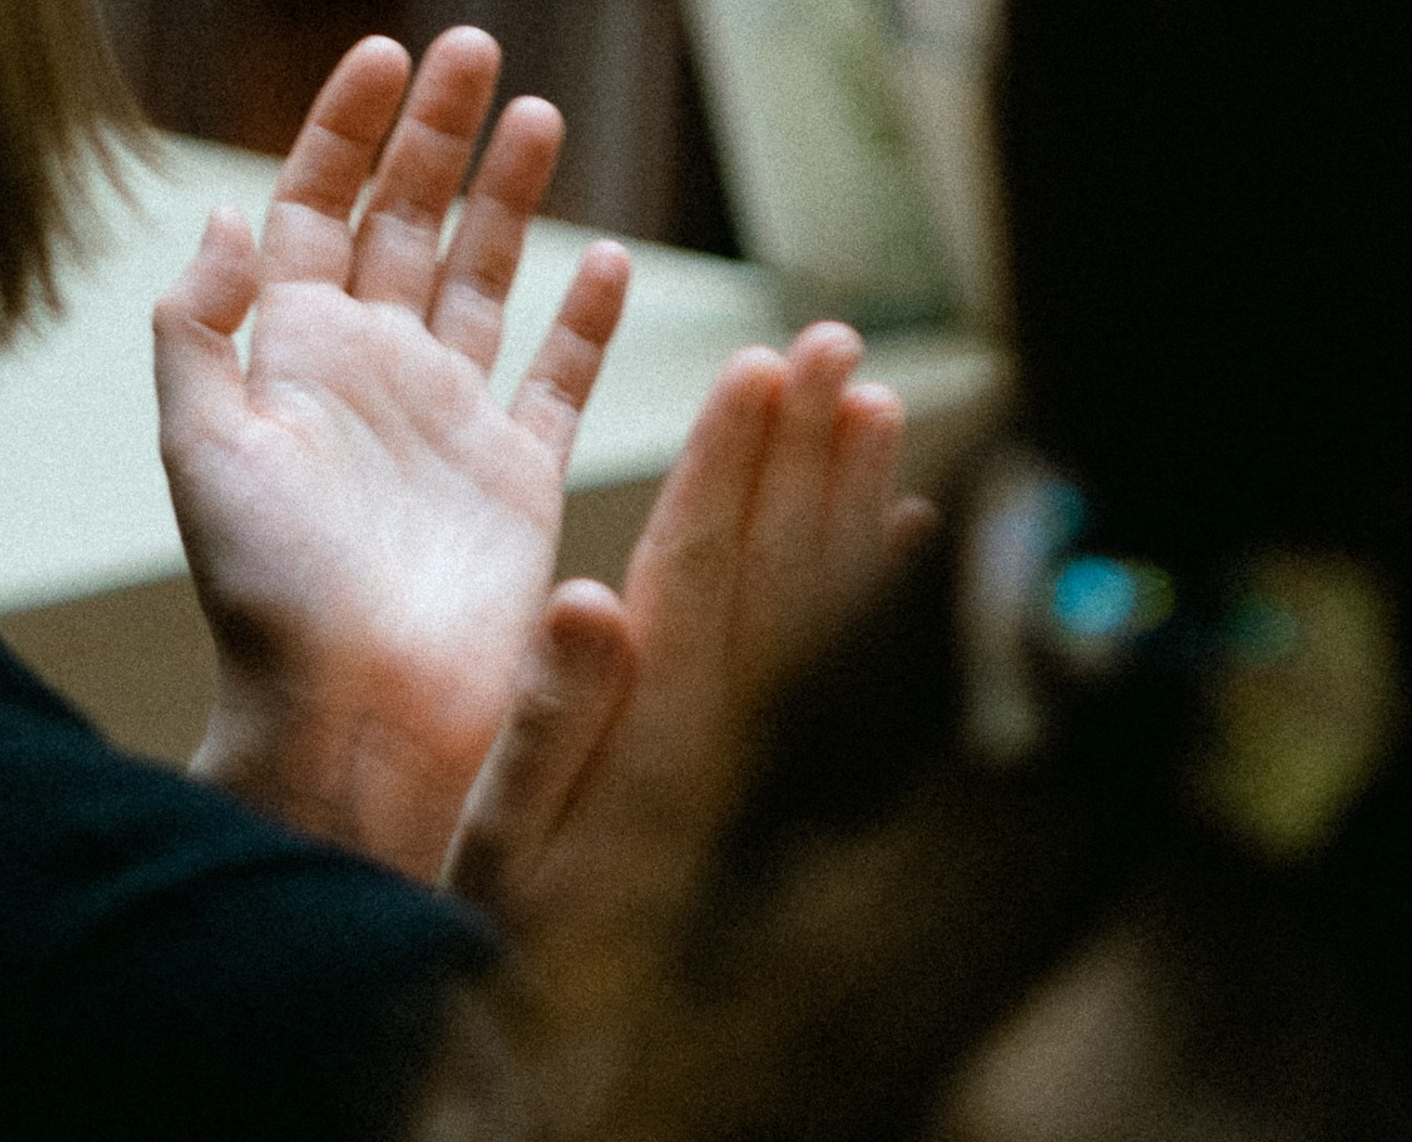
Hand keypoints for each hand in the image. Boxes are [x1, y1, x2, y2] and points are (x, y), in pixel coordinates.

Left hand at [156, 28, 630, 880]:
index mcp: (295, 353)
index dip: (344, 128)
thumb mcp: (201, 443)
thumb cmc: (266, 590)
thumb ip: (199, 324)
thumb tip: (223, 210)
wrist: (352, 718)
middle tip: (474, 46)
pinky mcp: (518, 475)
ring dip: (509, 197)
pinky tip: (606, 255)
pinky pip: (559, 376)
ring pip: (487, 278)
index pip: (317, 206)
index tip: (384, 52)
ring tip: (539, 113)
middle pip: (407, 219)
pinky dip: (584, 317)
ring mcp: (450, 419)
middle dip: (437, 133)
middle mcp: (373, 370)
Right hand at [447, 329, 930, 1034]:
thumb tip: (591, 600)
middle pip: (781, 563)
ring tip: (876, 397)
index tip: (757, 368)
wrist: (584, 1076)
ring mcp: (769, 760)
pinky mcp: (783, 784)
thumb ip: (552, 722)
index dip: (730, 463)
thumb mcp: (501, 845)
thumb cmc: (519, 949)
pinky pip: (852, 665)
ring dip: (850, 492)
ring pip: (826, 600)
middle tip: (833, 343)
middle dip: (804, 444)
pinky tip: (910, 531)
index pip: (704, 568)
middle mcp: (733, 738)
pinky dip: (881, 588)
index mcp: (660, 734)